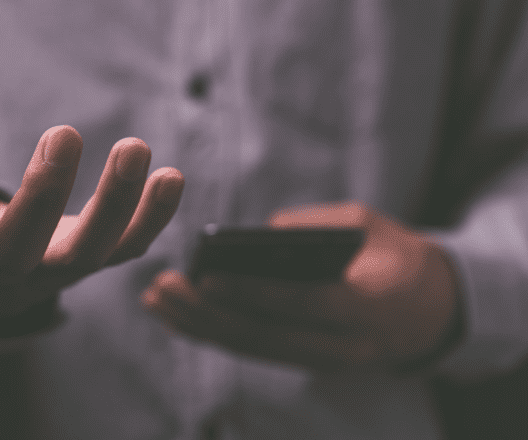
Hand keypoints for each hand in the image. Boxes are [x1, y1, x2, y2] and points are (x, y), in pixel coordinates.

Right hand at [0, 42, 184, 325]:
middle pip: (16, 248)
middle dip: (42, 196)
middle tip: (65, 132)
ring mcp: (43, 270)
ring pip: (84, 257)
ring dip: (116, 208)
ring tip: (136, 147)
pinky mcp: (84, 264)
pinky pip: (124, 252)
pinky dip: (152, 220)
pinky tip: (174, 177)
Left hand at [141, 202, 462, 373]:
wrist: (429, 310)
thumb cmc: (395, 255)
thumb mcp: (368, 224)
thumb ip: (314, 228)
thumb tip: (257, 238)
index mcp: (370, 304)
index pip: (304, 302)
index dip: (253, 292)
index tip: (206, 275)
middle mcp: (347, 344)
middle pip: (266, 335)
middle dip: (208, 313)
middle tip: (164, 288)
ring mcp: (325, 361)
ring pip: (253, 349)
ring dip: (200, 327)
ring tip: (157, 300)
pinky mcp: (306, 361)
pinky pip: (255, 351)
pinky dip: (214, 334)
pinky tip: (179, 317)